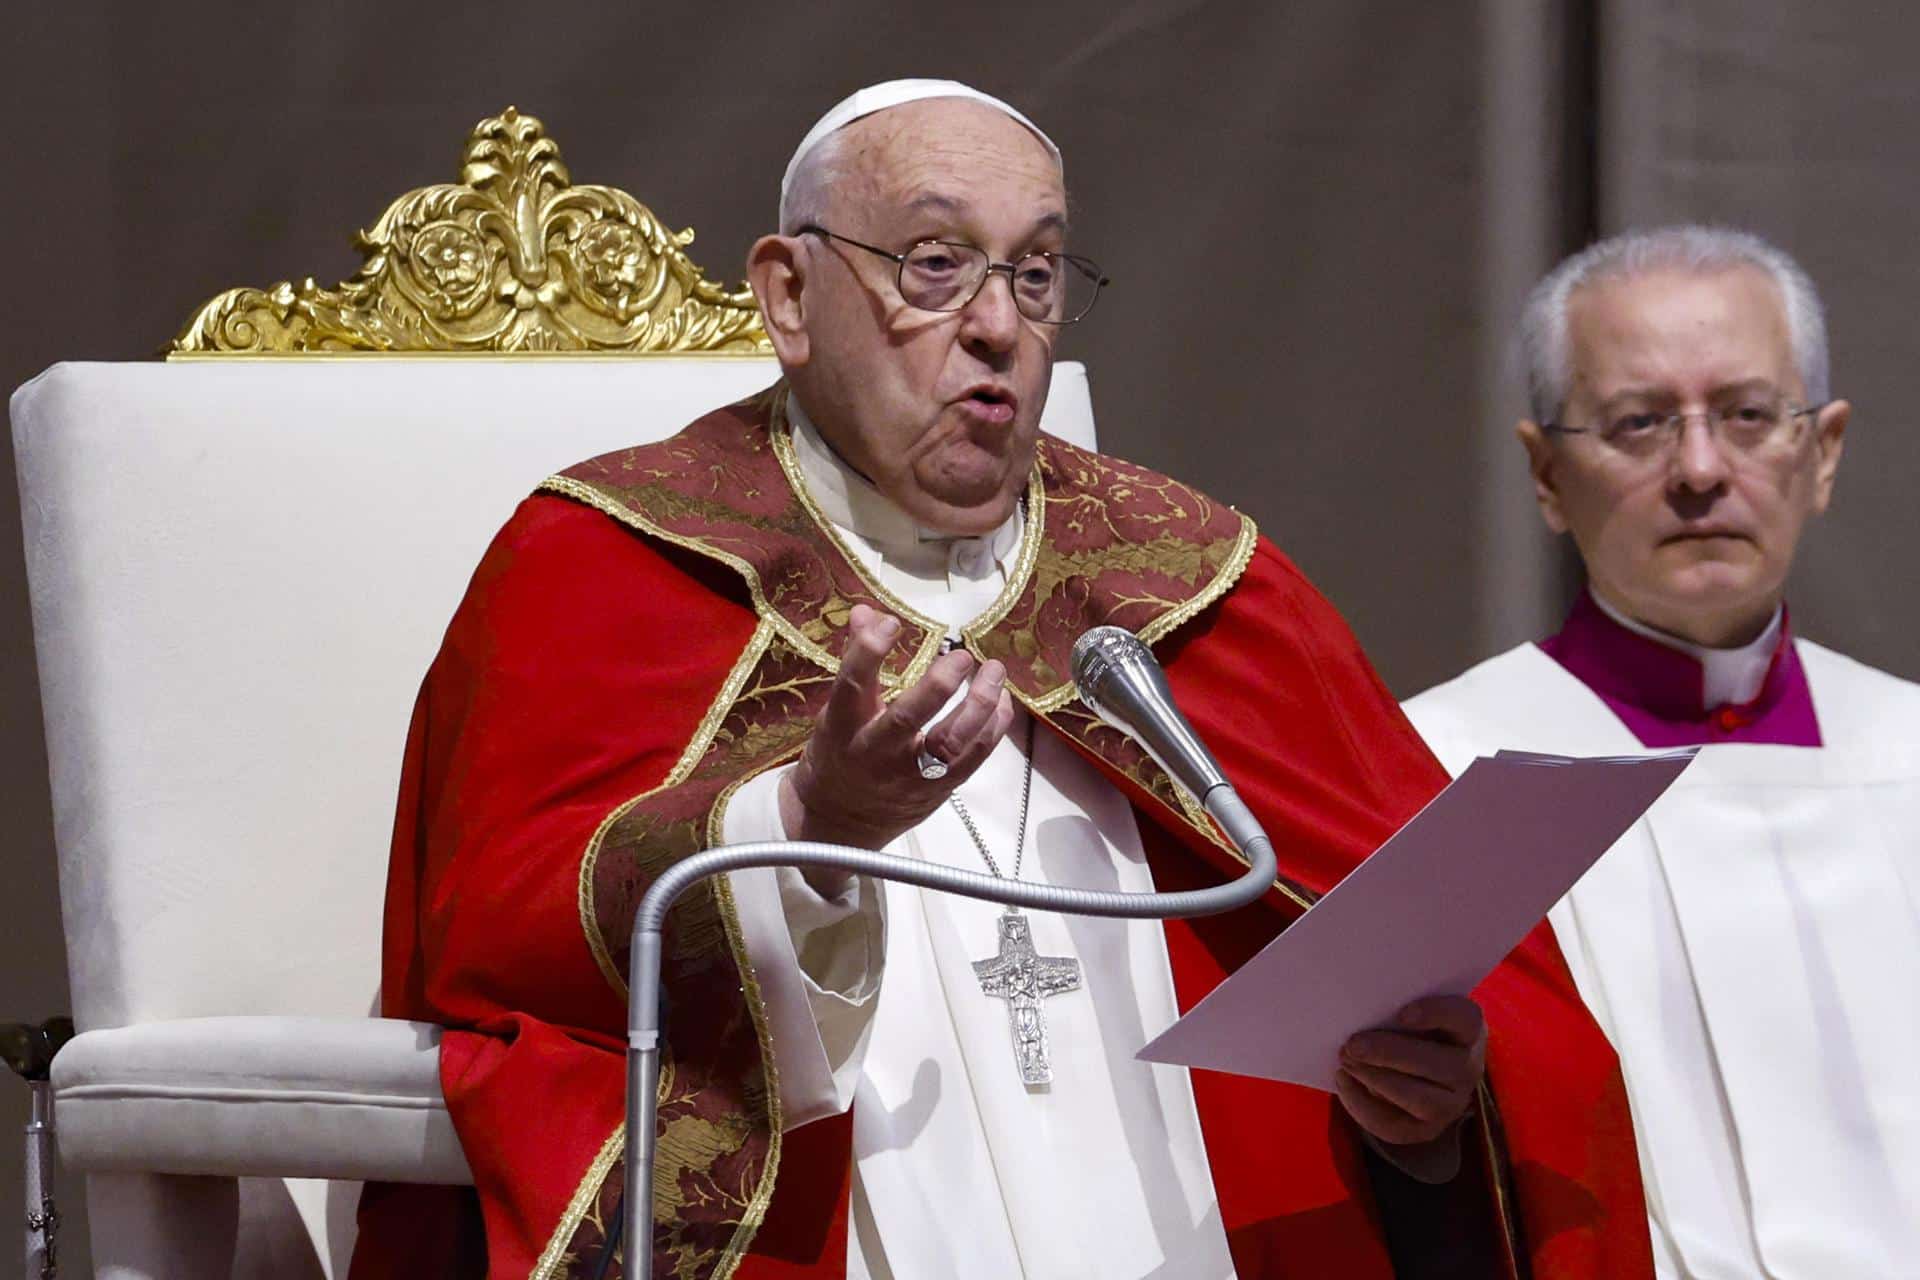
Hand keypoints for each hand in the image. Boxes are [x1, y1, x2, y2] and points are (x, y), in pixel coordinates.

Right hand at [780, 603, 1016, 850]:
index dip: (870, 650)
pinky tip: (1001, 702)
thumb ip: (856, 661)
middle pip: (908, 718)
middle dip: (939, 685)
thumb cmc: (838, 755)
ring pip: (949, 742)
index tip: (893, 623)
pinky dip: (992, 729)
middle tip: (962, 656)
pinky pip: (972, 759)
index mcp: (843, 727)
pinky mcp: (937, 790)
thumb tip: (866, 611)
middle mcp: (875, 752)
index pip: (853, 684)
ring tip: (994, 672)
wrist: (842, 824)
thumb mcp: (835, 711)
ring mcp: (909, 775)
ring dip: (979, 705)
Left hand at [1334, 996, 1486, 1147]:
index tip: (1402, 1013)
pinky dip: (1363, 1106)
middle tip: (1353, 1045)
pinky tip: (1344, 1081)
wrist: (1409, 1069)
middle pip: (1441, 1065)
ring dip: (1377, 1081)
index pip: (1464, 1017)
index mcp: (1466, 1029)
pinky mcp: (1427, 1129)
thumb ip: (1390, 1010)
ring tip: (1346, 1063)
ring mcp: (1451, 1104)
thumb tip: (1357, 1013)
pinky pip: (1396, 1128)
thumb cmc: (1405, 1030)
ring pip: (1422, 1100)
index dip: (1436, 1014)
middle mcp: (1468, 1068)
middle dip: (1391, 1055)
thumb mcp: (1403, 1013)